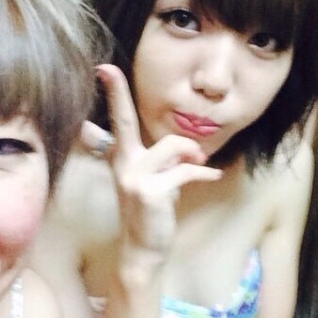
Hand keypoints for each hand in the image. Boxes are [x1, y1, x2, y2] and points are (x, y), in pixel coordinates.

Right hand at [81, 65, 220, 262]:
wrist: (144, 249)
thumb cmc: (152, 212)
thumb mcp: (154, 180)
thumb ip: (164, 159)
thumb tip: (188, 146)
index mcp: (123, 157)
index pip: (119, 121)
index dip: (113, 94)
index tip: (104, 68)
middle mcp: (123, 163)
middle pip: (125, 121)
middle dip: (116, 93)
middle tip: (106, 68)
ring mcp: (133, 178)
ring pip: (171, 146)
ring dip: (191, 152)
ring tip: (200, 161)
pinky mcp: (150, 192)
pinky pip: (185, 171)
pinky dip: (203, 172)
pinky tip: (213, 175)